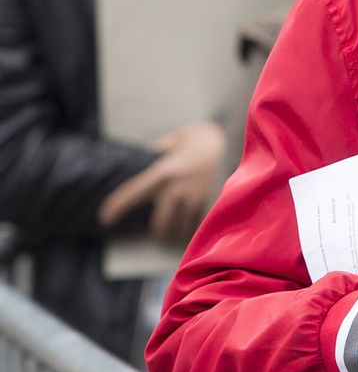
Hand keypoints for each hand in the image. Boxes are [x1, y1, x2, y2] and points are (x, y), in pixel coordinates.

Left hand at [97, 122, 228, 242]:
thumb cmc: (206, 138)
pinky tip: (192, 228)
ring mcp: (194, 197)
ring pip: (179, 227)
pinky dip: (192, 227)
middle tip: (157, 233)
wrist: (237, 142)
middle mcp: (176, 188)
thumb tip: (155, 150)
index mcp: (163, 171)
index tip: (105, 218)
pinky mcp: (209, 202)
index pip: (133, 193)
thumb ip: (165, 146)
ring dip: (176, 233)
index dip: (117, 206)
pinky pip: (196, 223)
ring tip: (176, 235)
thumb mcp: (181, 136)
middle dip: (158, 231)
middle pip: (160, 223)